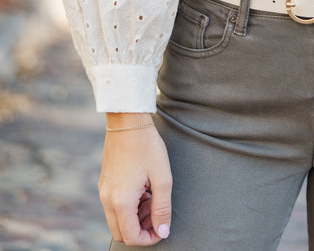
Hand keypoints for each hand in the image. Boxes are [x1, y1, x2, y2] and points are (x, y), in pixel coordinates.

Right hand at [99, 114, 172, 245]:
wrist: (128, 120)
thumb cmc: (147, 146)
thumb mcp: (162, 178)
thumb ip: (162, 208)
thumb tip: (163, 232)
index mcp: (121, 201)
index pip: (131, 237)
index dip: (149, 239)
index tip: (162, 228)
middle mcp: (107, 200)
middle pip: (121, 233)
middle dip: (141, 229)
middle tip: (157, 212)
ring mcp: (104, 191)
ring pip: (116, 220)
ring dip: (134, 218)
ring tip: (152, 197)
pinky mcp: (104, 183)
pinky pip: (113, 206)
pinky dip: (128, 206)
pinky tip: (143, 188)